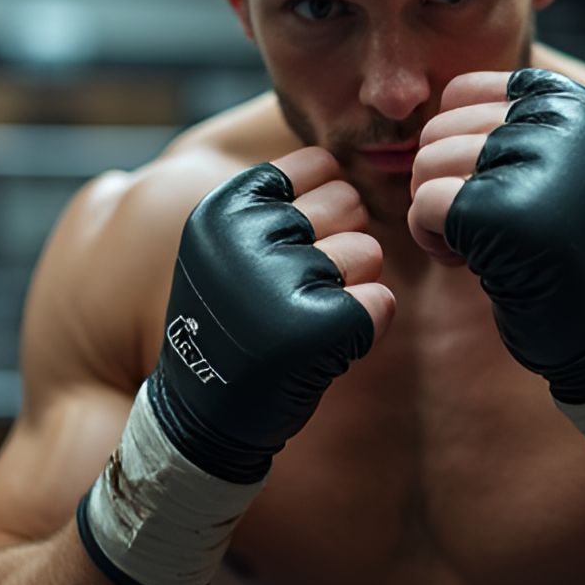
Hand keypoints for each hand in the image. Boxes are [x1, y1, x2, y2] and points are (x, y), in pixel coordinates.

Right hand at [153, 147, 394, 481]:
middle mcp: (243, 237)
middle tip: (304, 287)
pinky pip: (382, 301)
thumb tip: (343, 168)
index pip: (319, 166)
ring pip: (368, 251)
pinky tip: (327, 346)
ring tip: (309, 316)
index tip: (295, 245)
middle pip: (349, 202)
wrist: (203, 418)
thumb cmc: (231, 323)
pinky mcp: (315, 329)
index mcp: (221, 209)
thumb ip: (274, 204)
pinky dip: (367, 325)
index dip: (323, 206)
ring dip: (352, 285)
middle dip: (341, 242)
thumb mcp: (226, 248)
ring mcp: (277, 282)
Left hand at [410, 69, 584, 383]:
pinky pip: (424, 203)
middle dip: (438, 182)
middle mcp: (563, 123)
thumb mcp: (559, 165)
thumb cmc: (567, 250)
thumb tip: (436, 103)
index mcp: (575, 105)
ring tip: (472, 240)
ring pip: (426, 163)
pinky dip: (428, 237)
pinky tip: (461, 260)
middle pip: (439, 130)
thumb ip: (510, 124)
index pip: (462, 93)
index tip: (483, 186)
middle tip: (474, 224)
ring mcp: (538, 165)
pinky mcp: (507, 213)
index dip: (452, 144)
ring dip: (433, 212)